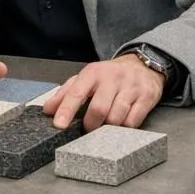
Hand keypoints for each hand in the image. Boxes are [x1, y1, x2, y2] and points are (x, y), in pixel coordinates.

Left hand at [43, 55, 165, 131]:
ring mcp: (131, 87)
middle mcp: (112, 78)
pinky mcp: (146, 97)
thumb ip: (65, 93)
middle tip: (88, 128)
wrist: (142, 65)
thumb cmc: (108, 76)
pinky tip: (121, 123)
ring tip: (105, 125)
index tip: (58, 125)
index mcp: (93, 72)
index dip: (66, 110)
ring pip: (116, 118)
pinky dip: (124, 128)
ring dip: (108, 128)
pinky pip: (133, 122)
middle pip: (98, 109)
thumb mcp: (85, 79)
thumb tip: (48, 110)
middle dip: (91, 125)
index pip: (76, 93)